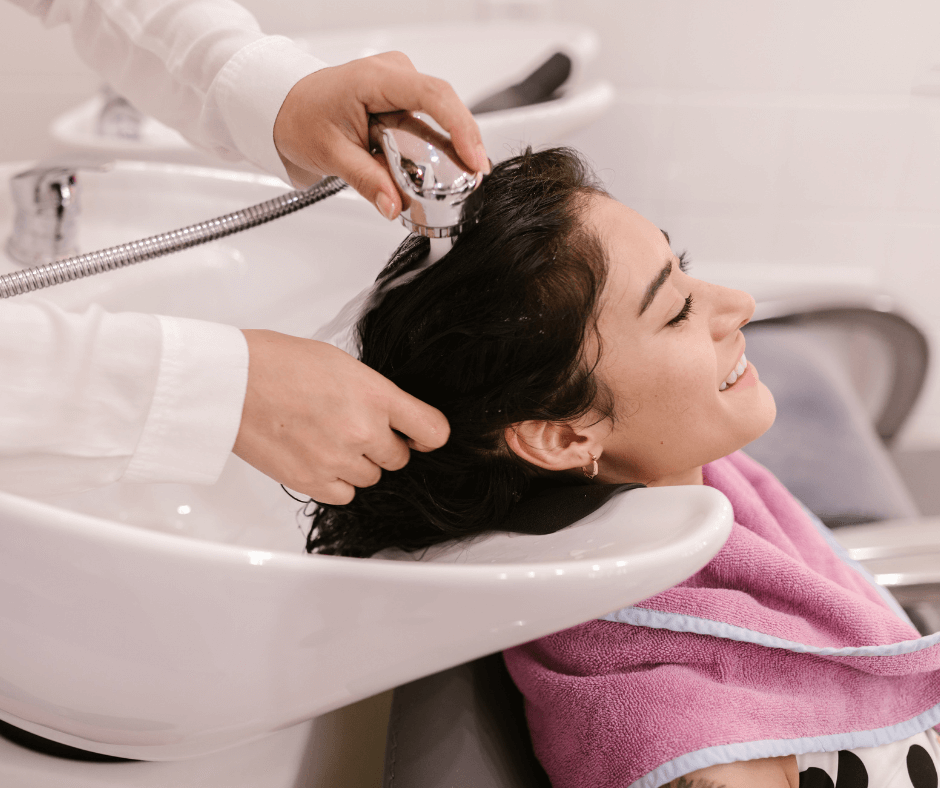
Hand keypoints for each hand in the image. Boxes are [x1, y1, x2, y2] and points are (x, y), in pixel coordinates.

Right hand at [232, 330, 448, 503]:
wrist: (231, 381)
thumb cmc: (278, 363)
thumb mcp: (342, 364)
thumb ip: (372, 394)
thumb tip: (388, 414)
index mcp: (376, 395)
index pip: (433, 430)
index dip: (428, 436)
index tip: (419, 436)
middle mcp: (364, 431)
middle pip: (398, 458)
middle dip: (383, 446)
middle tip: (354, 429)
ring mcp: (338, 459)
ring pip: (371, 478)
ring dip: (358, 465)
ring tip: (328, 439)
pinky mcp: (311, 481)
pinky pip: (344, 494)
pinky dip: (335, 482)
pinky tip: (317, 458)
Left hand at [272, 51, 489, 218]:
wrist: (285, 108)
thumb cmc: (302, 118)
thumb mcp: (331, 155)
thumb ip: (367, 181)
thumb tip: (393, 205)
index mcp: (374, 78)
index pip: (432, 95)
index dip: (460, 126)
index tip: (474, 159)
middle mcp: (393, 74)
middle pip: (445, 105)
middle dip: (464, 142)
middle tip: (475, 177)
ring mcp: (400, 85)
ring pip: (440, 115)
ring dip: (451, 146)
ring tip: (463, 177)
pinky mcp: (403, 100)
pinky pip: (429, 121)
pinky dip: (438, 145)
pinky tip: (445, 167)